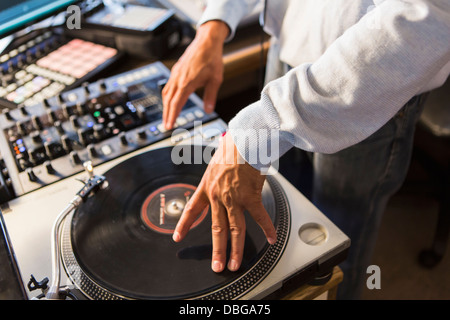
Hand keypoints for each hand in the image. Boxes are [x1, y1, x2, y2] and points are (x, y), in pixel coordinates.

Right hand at [162, 21, 228, 129]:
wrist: (207, 42)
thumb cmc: (212, 59)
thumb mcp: (215, 80)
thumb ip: (211, 96)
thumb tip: (209, 110)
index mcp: (187, 82)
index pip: (176, 103)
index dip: (172, 116)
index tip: (170, 125)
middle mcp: (178, 78)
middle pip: (168, 100)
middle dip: (166, 114)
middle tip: (166, 125)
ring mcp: (175, 74)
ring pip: (166, 93)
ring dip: (165, 106)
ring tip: (167, 116)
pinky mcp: (176, 70)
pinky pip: (168, 85)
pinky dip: (167, 96)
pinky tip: (170, 100)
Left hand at [172, 133, 276, 272]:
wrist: (243, 139)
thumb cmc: (232, 147)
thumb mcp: (216, 163)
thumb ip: (217, 178)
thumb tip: (221, 183)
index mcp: (207, 187)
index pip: (192, 210)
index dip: (184, 225)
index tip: (177, 237)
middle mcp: (218, 196)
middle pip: (216, 228)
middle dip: (217, 250)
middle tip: (216, 266)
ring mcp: (234, 198)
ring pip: (234, 230)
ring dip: (236, 250)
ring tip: (235, 264)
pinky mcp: (250, 196)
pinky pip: (260, 217)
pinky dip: (267, 229)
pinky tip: (271, 239)